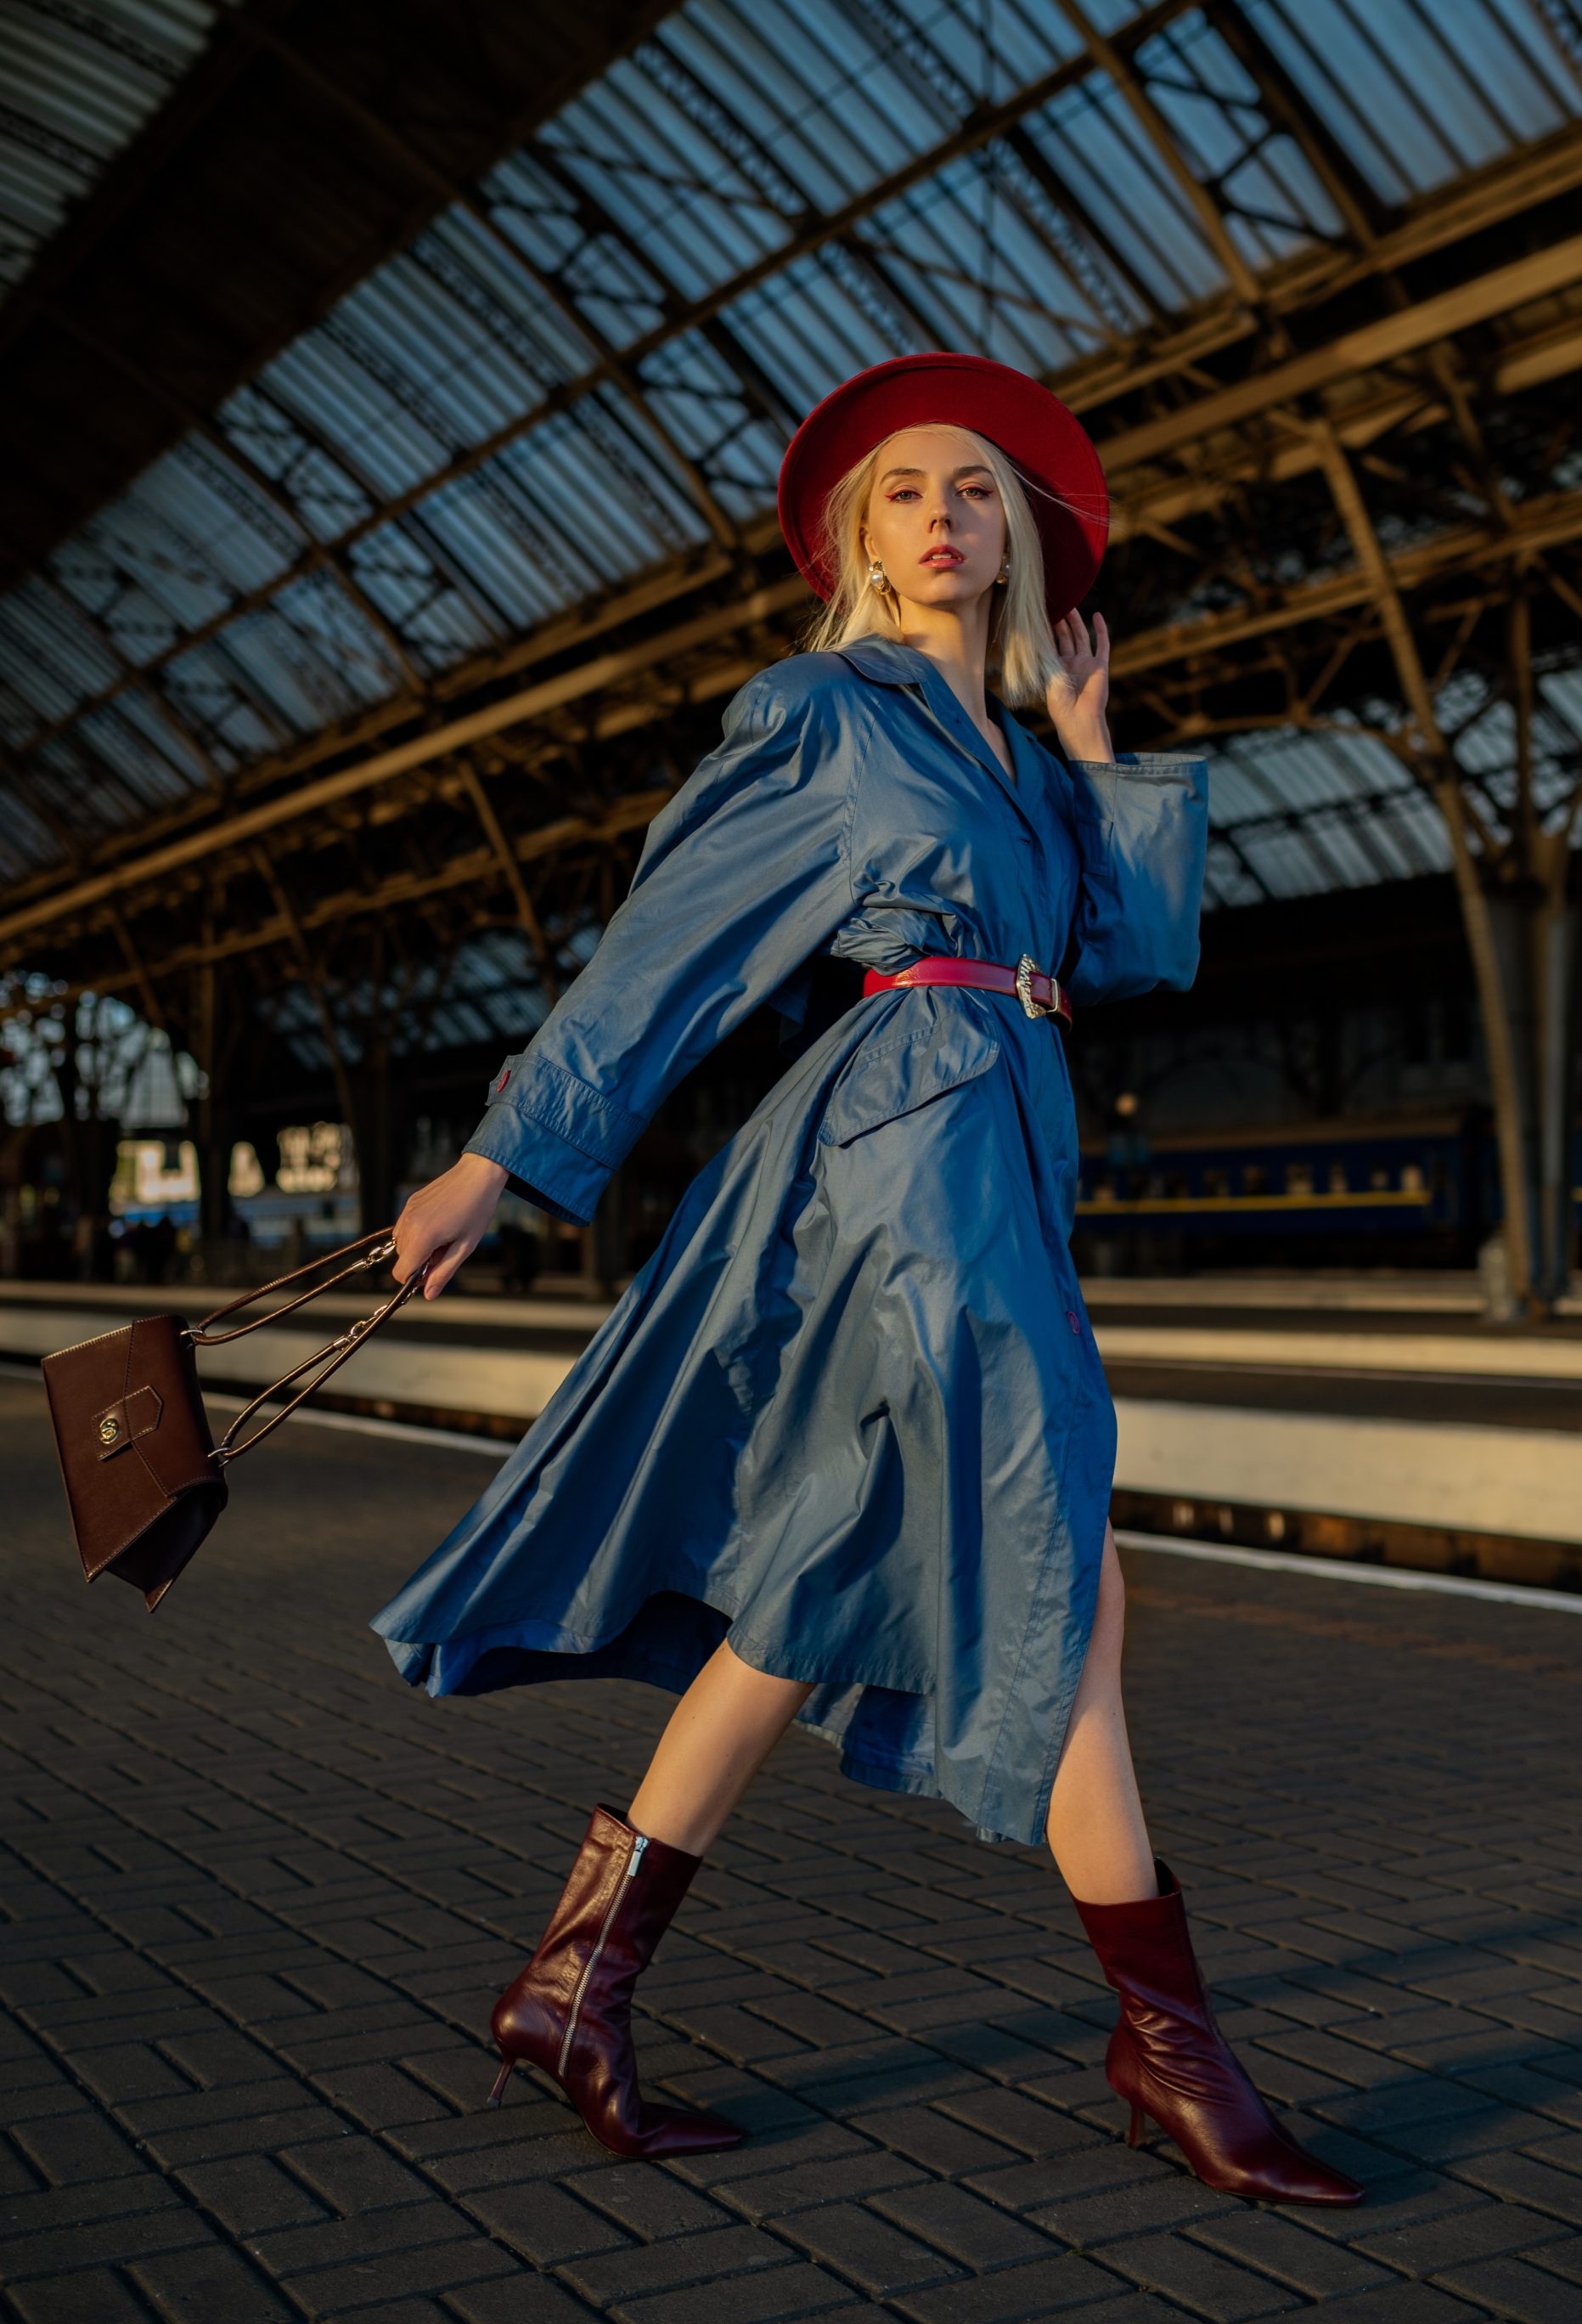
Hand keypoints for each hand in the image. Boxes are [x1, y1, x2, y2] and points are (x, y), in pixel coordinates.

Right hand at [391, 1152, 507, 1298]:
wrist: (477, 1175)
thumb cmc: (477, 1210)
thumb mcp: (465, 1247)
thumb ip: (443, 1272)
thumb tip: (428, 1294)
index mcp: (423, 1237)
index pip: (400, 1273)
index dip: (414, 1279)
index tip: (432, 1271)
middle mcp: (409, 1223)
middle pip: (402, 1259)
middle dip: (420, 1261)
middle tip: (445, 1249)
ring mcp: (407, 1211)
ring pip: (401, 1243)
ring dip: (417, 1247)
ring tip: (443, 1235)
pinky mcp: (410, 1202)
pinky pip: (404, 1227)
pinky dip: (416, 1232)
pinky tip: (438, 1224)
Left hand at [1046, 608, 1112, 761]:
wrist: (1078, 719)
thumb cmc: (1059, 703)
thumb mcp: (1047, 676)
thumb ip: (1044, 656)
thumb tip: (1034, 635)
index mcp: (1057, 668)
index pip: (1051, 644)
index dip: (1048, 629)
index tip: (1041, 612)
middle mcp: (1072, 664)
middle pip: (1066, 637)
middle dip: (1061, 620)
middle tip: (1055, 603)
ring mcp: (1086, 663)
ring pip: (1081, 636)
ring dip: (1076, 621)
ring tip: (1070, 603)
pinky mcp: (1100, 665)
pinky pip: (1102, 644)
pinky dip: (1101, 629)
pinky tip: (1097, 615)